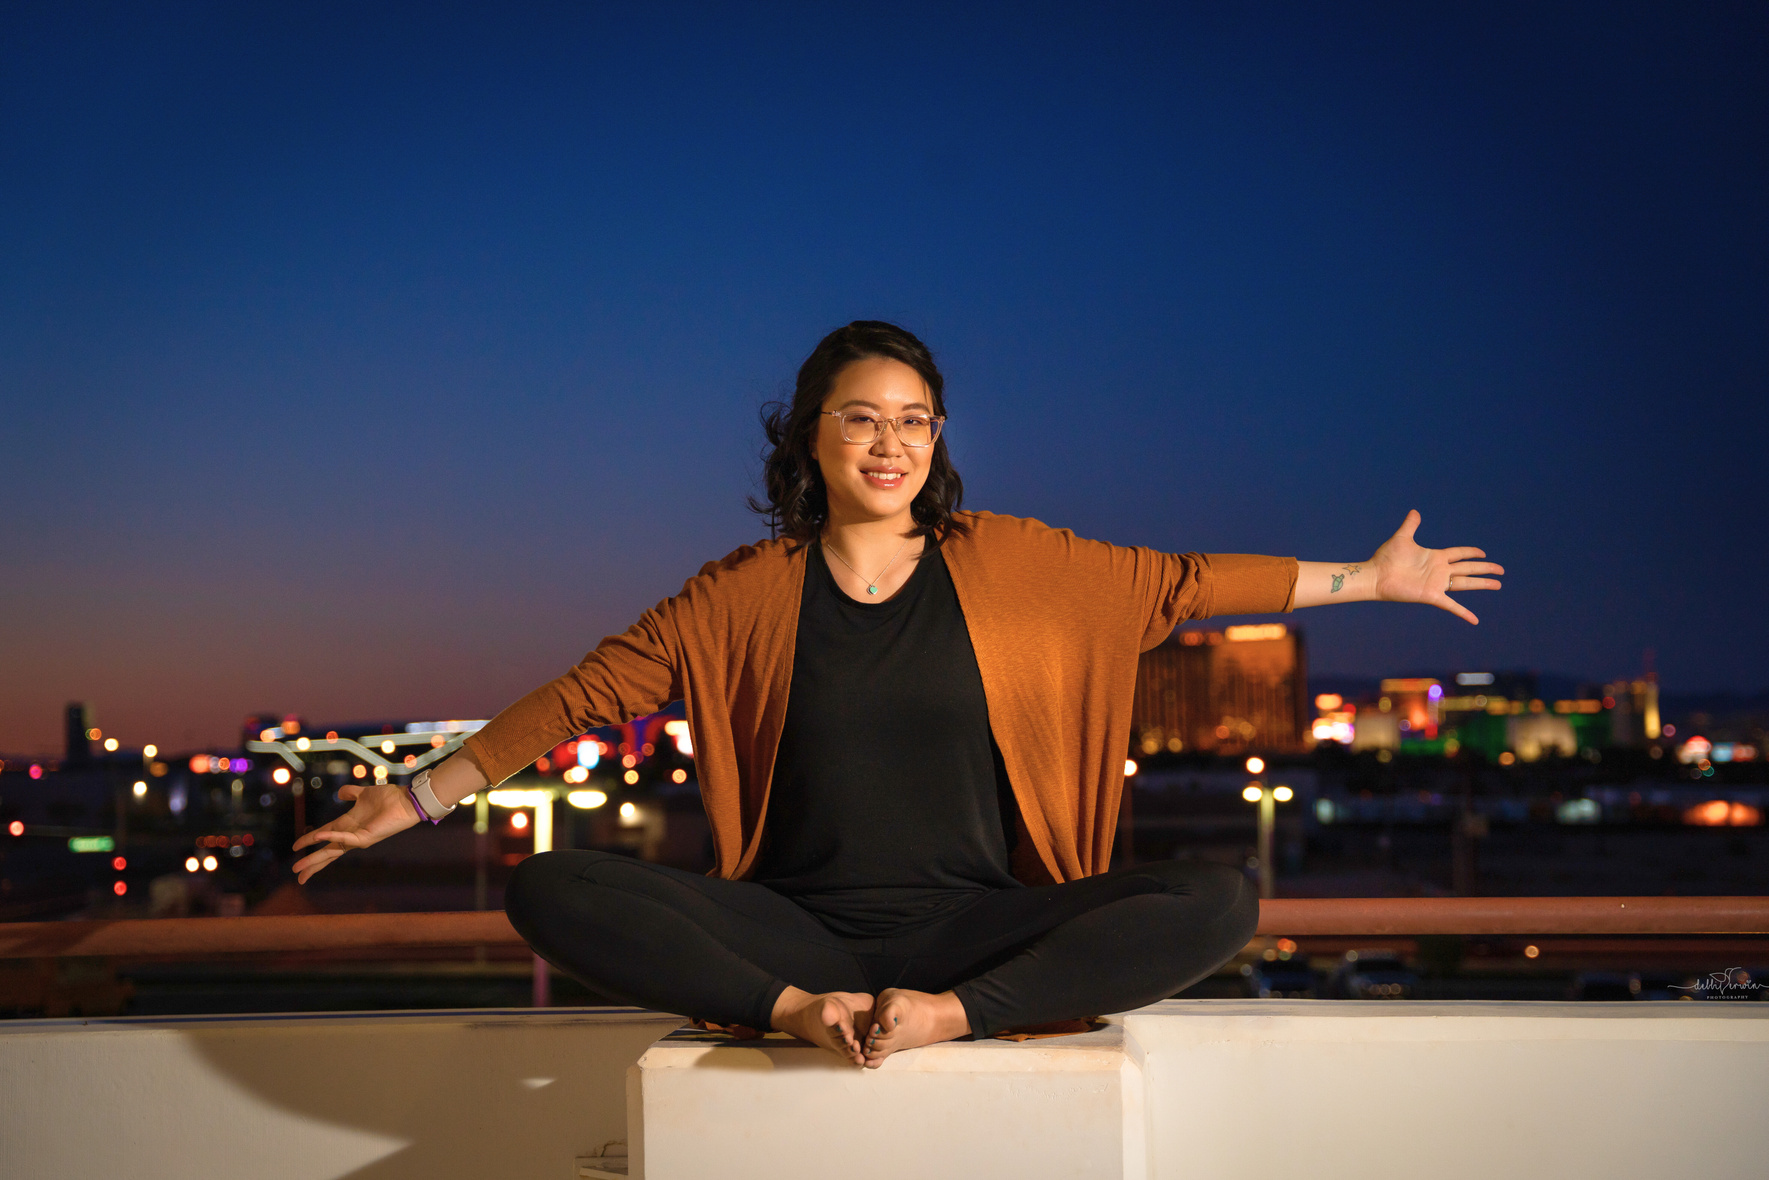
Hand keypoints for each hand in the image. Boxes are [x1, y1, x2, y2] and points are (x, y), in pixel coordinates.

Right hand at [291, 782, 421, 883]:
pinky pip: (346, 839)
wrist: (406, 799)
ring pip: (333, 851)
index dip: (309, 841)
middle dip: (311, 862)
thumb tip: (339, 793)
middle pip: (327, 851)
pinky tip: (319, 837)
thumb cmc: (388, 797)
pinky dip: (333, 838)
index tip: (295, 849)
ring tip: (300, 866)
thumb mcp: (364, 794)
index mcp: (348, 824)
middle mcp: (351, 834)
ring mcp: (359, 838)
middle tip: (296, 872)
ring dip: (316, 858)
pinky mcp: (366, 837)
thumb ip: (350, 792)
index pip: (325, 836)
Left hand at [1369, 509, 1502, 624]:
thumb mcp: (1402, 538)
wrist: (1375, 575)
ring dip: (1482, 584)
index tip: (1483, 553)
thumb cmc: (1386, 558)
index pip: (1459, 553)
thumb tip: (1415, 511)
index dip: (1471, 552)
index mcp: (1435, 557)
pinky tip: (1475, 621)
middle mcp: (1439, 570)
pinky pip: (1451, 606)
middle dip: (1485, 569)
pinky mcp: (1431, 595)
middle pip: (1468, 568)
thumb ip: (1411, 525)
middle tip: (1501, 570)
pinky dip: (1463, 613)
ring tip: (1498, 584)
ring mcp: (1437, 583)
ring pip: (1466, 583)